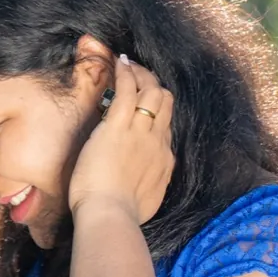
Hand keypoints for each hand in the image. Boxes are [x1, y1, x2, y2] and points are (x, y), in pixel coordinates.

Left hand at [68, 55, 174, 224]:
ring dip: (141, 75)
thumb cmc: (123, 214)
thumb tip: (145, 182)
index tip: (146, 105)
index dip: (157, 111)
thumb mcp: (148, 198)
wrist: (111, 214)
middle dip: (153, 85)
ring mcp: (139, 132)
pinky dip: (125, 74)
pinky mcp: (117, 127)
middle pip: (165, 102)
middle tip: (139, 76)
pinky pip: (127, 92)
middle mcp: (157, 141)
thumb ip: (150, 183)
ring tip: (129, 65)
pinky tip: (120, 62)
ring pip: (151, 92)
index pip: (166, 125)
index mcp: (164, 159)